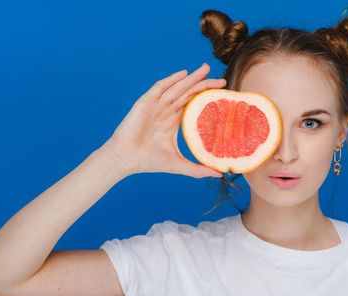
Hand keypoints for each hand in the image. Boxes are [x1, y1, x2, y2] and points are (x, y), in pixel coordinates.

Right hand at [99, 63, 225, 177]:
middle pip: (188, 92)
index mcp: (172, 121)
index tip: (221, 94)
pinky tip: (184, 73)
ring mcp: (156, 105)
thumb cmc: (148, 161)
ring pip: (177, 88)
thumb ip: (197, 169)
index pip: (192, 104)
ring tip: (206, 69)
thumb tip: (219, 174)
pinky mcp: (146, 103)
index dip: (206, 97)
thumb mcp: (178, 165)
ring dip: (191, 78)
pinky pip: (160, 88)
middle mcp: (166, 111)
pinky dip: (171, 80)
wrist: (125, 159)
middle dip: (203, 83)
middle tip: (221, 79)